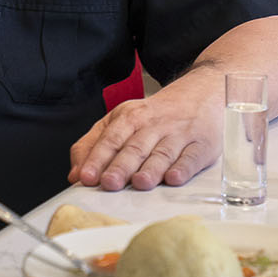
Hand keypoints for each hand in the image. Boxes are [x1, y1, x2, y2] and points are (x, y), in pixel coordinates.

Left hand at [68, 73, 221, 191]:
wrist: (200, 93)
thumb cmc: (155, 115)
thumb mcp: (121, 120)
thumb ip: (95, 144)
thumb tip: (75, 174)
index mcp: (129, 116)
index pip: (110, 139)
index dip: (97, 158)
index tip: (86, 177)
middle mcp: (153, 124)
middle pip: (134, 147)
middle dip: (120, 166)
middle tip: (109, 183)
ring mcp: (179, 134)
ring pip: (162, 153)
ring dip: (151, 169)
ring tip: (139, 183)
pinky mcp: (202, 145)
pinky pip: (192, 157)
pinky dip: (183, 168)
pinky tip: (174, 178)